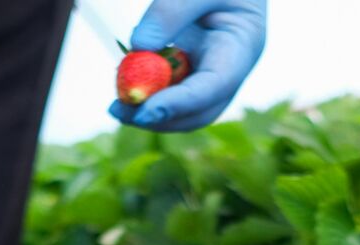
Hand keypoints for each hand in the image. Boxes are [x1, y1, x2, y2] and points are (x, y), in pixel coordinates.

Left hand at [110, 0, 265, 131]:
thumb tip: (138, 46)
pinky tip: (126, 82)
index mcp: (241, 47)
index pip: (213, 87)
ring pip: (184, 108)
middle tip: (121, 113)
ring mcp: (212, 71)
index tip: (143, 112)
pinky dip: (149, 92)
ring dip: (151, 111)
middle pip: (199, 111)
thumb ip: (170, 11)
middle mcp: (230, 68)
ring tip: (118, 104)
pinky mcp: (193, 68)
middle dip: (161, 118)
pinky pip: (172, 89)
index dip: (179, 104)